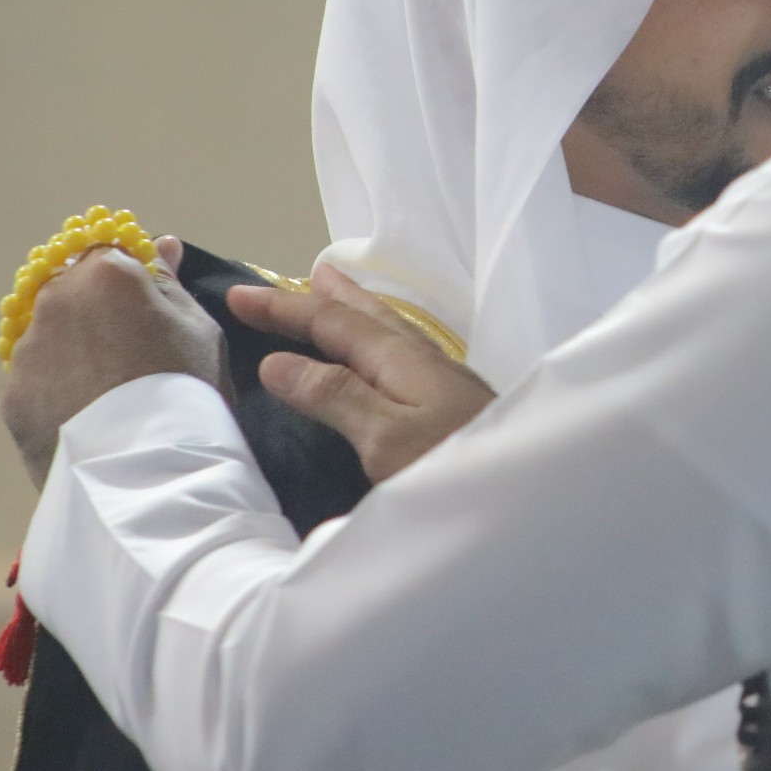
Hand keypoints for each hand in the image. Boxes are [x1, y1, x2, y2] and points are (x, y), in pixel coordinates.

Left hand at [2, 237, 227, 490]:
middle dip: (96, 314)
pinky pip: (36, 382)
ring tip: (107, 398)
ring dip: (72, 354)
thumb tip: (160, 244)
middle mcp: (54, 300)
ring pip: (50, 338)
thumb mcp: (199, 329)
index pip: (110, 254)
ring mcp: (26, 350)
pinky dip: (56, 393)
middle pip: (73, 293)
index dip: (129, 282)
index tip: (147, 312)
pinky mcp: (11, 397)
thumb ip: (170, 283)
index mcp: (105, 274)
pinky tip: (85, 419)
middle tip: (130, 357)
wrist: (144, 470)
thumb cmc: (185, 387)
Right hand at [226, 265, 495, 482]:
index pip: (334, 321)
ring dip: (354, 311)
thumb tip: (279, 361)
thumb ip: (336, 396)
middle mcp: (424, 358)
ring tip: (335, 294)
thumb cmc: (456, 468)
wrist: (532, 494)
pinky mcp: (456, 402)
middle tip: (295, 276)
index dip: (285, 307)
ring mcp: (444, 379)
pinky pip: (401, 352)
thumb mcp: (386, 439)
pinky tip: (383, 356)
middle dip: (324, 297)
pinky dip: (375, 339)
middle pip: (365, 315)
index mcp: (402, 358)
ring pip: (387, 330)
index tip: (238, 295)